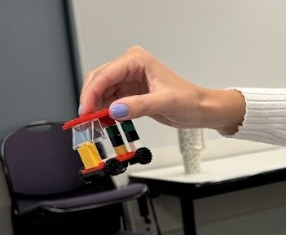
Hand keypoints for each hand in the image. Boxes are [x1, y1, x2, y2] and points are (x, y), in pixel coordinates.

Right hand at [79, 46, 245, 134]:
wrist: (199, 109)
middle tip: (86, 119)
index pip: (106, 74)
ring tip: (93, 123)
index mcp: (137, 60)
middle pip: (99, 80)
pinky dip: (104, 112)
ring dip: (96, 107)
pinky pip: (110, 101)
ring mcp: (129, 80)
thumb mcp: (163, 103)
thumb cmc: (188, 100)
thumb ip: (138, 106)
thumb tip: (115, 110)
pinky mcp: (130, 94)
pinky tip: (103, 122)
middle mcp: (130, 67)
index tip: (86, 110)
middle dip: (90, 99)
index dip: (92, 92)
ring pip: (102, 91)